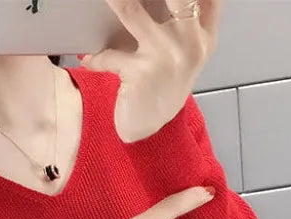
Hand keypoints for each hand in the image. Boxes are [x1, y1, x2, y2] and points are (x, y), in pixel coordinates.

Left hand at [80, 0, 223, 142]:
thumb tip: (146, 2)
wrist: (153, 133)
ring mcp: (167, 58)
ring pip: (133, 14)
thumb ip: (181, 18)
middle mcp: (191, 43)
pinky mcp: (141, 74)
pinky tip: (86, 58)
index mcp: (205, 33)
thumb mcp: (180, 52)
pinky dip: (96, 57)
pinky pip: (111, 55)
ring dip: (115, 0)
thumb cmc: (162, 86)